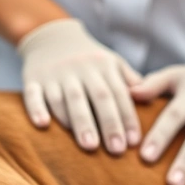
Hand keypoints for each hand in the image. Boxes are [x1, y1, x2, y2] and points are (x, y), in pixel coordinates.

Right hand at [18, 19, 141, 154]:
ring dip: (77, 122)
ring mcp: (54, 74)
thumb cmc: (88, 58)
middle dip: (107, 123)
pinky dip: (36, 109)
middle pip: (95, 97)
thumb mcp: (111, 62)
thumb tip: (153, 102)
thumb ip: (130, 81)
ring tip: (89, 146)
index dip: (127, 118)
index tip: (134, 143)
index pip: (118, 94)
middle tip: (116, 150)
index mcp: (102, 66)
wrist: (51, 34)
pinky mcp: (32, 78)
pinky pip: (33, 94)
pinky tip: (43, 124)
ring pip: (66, 98)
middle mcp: (79, 69)